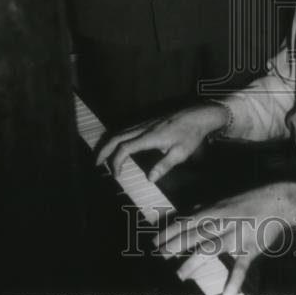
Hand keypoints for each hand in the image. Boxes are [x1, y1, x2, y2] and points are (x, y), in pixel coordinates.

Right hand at [95, 103, 226, 181]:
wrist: (198, 115)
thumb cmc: (191, 135)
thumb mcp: (181, 153)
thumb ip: (164, 166)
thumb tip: (149, 179)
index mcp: (150, 137)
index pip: (124, 148)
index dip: (116, 161)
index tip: (116, 175)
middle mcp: (143, 128)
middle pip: (116, 137)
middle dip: (103, 151)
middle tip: (97, 165)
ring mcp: (145, 123)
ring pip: (119, 132)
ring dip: (108, 144)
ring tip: (103, 158)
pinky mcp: (148, 122)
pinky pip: (126, 129)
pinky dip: (117, 139)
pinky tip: (117, 147)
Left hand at [157, 182, 295, 294]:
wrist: (279, 201)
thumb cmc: (251, 200)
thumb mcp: (227, 199)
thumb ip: (209, 207)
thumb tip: (192, 210)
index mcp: (216, 210)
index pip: (188, 222)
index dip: (170, 231)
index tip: (154, 241)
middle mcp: (224, 222)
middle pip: (195, 235)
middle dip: (176, 245)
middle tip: (159, 256)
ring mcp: (237, 235)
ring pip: (211, 249)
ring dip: (194, 263)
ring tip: (180, 275)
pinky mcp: (251, 248)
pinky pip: (241, 266)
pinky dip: (235, 282)